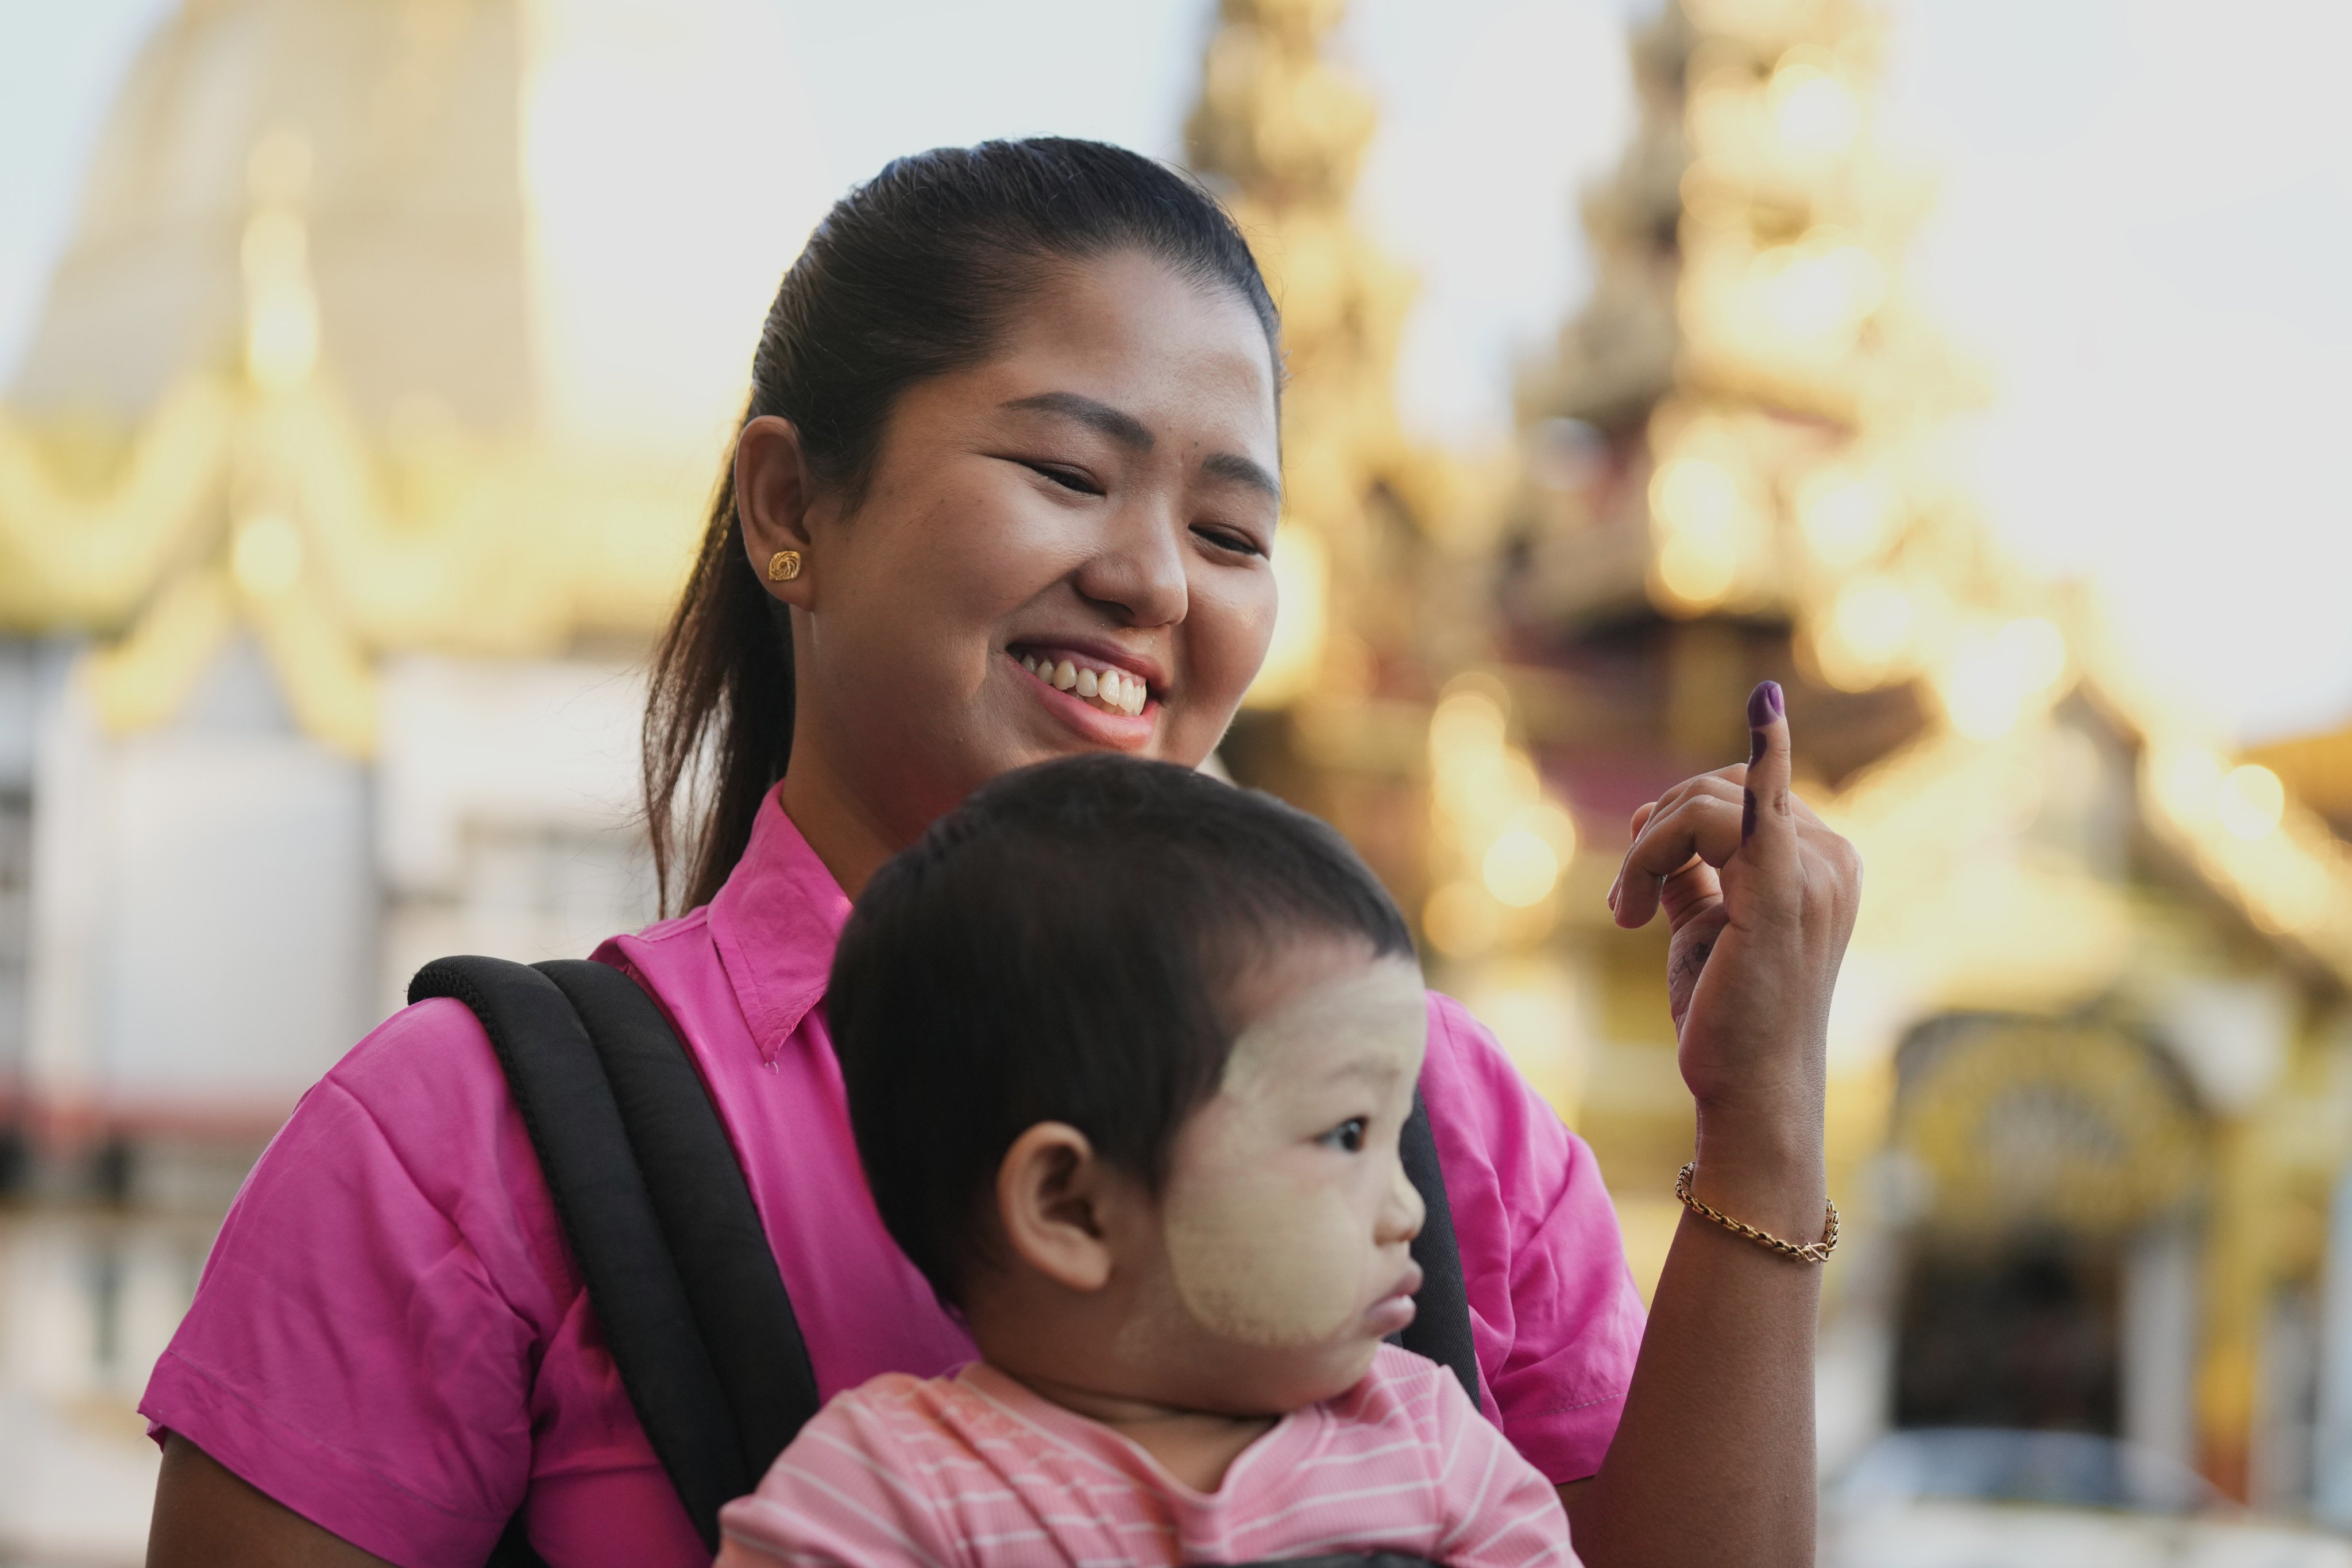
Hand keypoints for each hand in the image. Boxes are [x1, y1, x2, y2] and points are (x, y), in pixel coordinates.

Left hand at [1604, 682, 1861, 1134]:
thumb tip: (1656, 824)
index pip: (1744, 794)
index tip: (1638, 866)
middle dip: (1656, 828)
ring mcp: (1817, 872)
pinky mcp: (1783, 889)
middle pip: (1721, 785)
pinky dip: (1747, 755)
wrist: (1749, 1094)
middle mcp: (1833, 860)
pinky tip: (1753, 714)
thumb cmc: (1729, 1019)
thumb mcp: (1706, 927)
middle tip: (1626, 901)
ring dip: (1645, 849)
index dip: (1677, 814)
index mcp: (1823, 864)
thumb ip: (1692, 875)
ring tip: (1628, 911)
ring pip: (1704, 802)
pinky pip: (1752, 802)